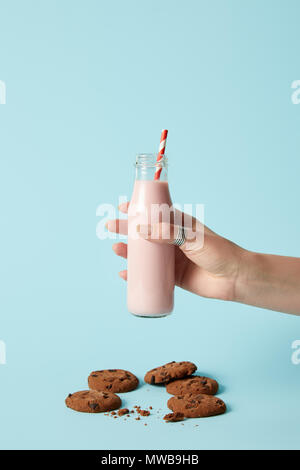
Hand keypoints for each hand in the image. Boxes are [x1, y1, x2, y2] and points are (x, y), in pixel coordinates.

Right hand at [106, 202, 244, 301]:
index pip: (155, 212)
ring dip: (129, 251)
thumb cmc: (219, 252)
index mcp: (180, 224)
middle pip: (145, 232)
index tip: (122, 206)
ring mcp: (172, 258)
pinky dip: (137, 274)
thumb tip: (140, 231)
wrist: (236, 279)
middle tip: (110, 227)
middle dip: (127, 229)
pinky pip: (151, 274)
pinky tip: (124, 274)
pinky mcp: (173, 277)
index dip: (139, 209)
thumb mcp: (193, 238)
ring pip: (145, 254)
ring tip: (116, 249)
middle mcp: (173, 240)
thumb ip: (168, 234)